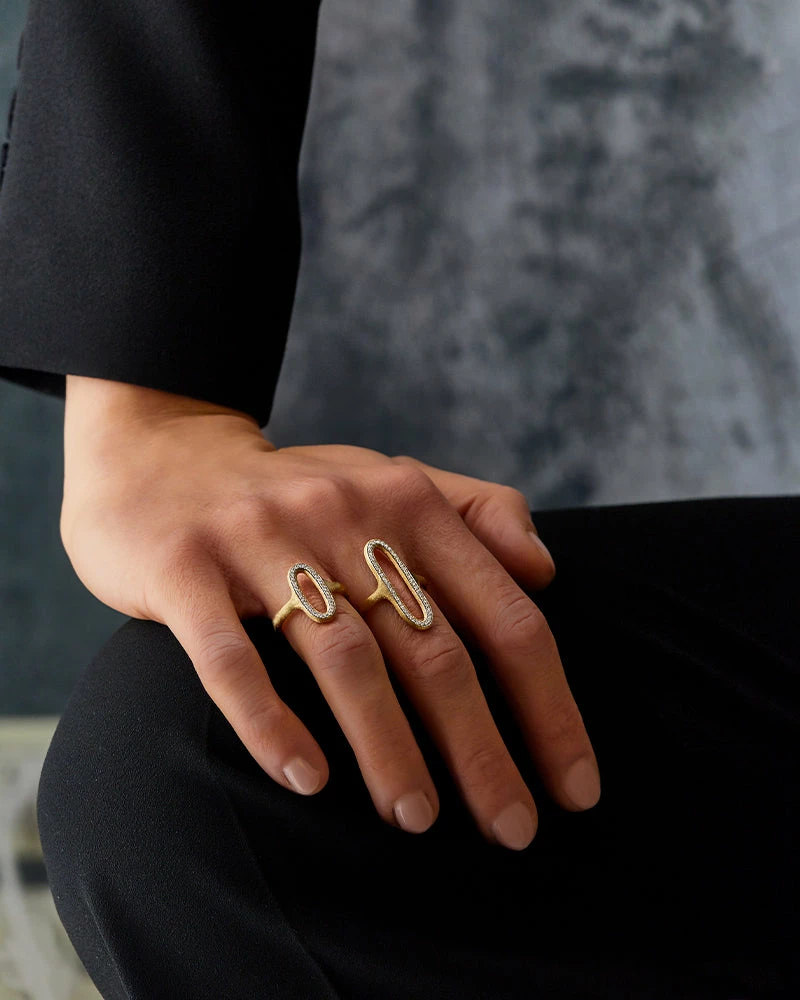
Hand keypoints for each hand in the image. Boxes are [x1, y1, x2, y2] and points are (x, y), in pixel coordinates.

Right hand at [61, 377, 600, 850]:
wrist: (162, 455)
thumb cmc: (295, 492)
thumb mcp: (390, 479)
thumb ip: (477, 513)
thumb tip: (546, 571)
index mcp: (407, 499)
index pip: (504, 615)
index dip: (549, 706)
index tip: (574, 789)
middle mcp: (343, 513)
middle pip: (434, 649)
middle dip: (481, 751)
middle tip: (511, 832)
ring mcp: (260, 537)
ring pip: (344, 658)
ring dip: (388, 750)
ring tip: (417, 820)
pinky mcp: (185, 565)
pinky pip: (231, 658)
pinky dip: (271, 724)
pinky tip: (306, 782)